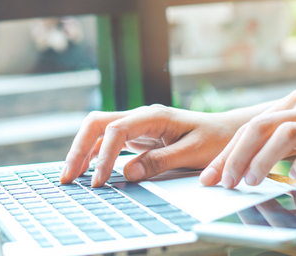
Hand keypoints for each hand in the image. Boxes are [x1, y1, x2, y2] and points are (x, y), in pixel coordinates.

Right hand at [60, 105, 239, 186]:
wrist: (228, 132)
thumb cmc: (215, 140)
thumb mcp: (192, 153)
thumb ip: (160, 161)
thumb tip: (128, 172)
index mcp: (154, 116)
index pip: (116, 130)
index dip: (104, 155)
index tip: (99, 181)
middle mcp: (141, 117)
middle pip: (98, 123)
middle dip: (78, 148)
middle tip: (67, 176)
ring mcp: (138, 125)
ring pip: (99, 131)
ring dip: (82, 151)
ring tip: (70, 176)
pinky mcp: (139, 136)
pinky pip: (109, 141)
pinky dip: (95, 154)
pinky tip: (89, 170)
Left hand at [200, 89, 295, 188]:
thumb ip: (279, 135)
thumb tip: (246, 157)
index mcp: (291, 103)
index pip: (249, 126)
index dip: (227, 152)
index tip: (212, 174)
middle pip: (258, 127)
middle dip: (235, 156)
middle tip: (225, 181)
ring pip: (283, 134)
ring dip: (261, 160)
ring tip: (251, 181)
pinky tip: (295, 176)